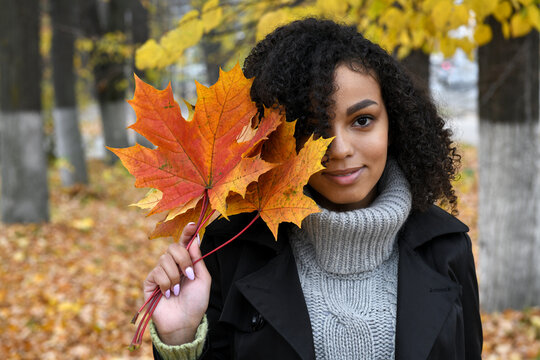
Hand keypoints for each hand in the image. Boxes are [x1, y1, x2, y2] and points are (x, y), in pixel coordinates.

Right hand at [144, 222, 210, 344]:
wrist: (184, 322)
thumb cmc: (195, 302)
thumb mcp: (203, 279)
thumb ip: (197, 259)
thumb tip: (194, 239)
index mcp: (186, 262)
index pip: (185, 243)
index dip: (187, 232)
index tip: (192, 225)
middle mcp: (172, 265)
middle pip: (173, 247)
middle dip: (183, 259)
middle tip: (189, 275)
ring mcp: (160, 272)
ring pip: (165, 260)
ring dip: (175, 276)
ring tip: (178, 290)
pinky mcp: (150, 282)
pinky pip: (157, 272)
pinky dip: (166, 283)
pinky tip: (169, 294)